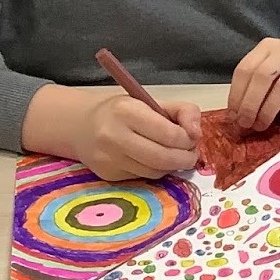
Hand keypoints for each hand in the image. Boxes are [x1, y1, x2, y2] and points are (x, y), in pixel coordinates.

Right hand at [24, 84, 200, 180]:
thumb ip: (183, 112)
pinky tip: (154, 161)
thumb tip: (196, 134)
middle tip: (192, 155)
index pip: (169, 134)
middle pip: (163, 158)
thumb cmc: (124, 112)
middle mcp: (114, 136)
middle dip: (185, 159)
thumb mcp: (153, 102)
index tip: (193, 138)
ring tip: (175, 156)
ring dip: (172, 167)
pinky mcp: (107, 174)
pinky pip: (142, 177)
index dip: (188, 140)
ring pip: (154, 171)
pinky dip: (156, 171)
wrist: (83, 126)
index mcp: (127, 112)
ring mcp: (108, 158)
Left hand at [226, 39, 279, 131]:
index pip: (245, 69)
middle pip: (262, 77)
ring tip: (262, 126)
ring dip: (268, 110)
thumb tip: (237, 115)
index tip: (233, 116)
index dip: (236, 94)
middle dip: (250, 104)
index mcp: (266, 47)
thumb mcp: (271, 66)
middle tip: (246, 124)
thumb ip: (254, 84)